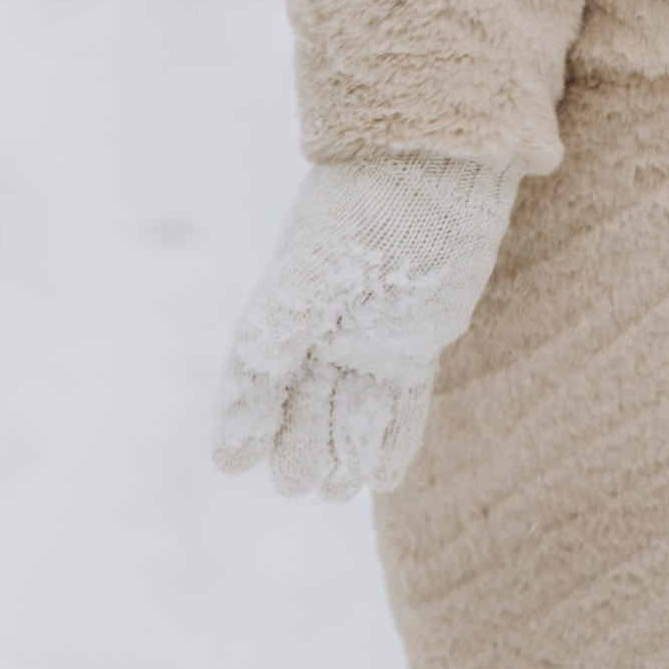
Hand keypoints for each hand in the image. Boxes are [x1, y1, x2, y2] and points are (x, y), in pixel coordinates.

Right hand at [213, 150, 520, 500]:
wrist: (437, 174)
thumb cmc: (372, 204)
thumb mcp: (323, 260)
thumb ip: (290, 310)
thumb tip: (256, 361)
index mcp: (291, 299)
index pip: (257, 369)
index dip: (241, 415)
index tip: (230, 463)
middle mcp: (328, 325)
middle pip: (304, 398)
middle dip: (296, 443)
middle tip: (294, 488)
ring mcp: (373, 335)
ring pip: (351, 406)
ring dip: (343, 450)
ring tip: (335, 494)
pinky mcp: (417, 341)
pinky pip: (402, 400)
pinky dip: (393, 437)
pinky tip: (385, 476)